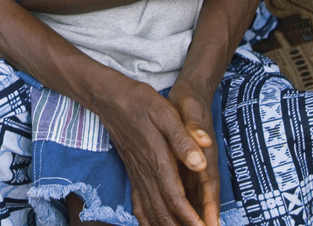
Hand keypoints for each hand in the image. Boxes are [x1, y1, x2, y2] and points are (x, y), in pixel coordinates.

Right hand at [94, 72, 209, 225]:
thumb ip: (183, 139)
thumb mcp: (167, 113)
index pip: (176, 199)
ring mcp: (138, 176)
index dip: (190, 218)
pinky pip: (139, 205)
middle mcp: (147, 173)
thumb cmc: (142, 103)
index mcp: (159, 160)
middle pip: (164, 212)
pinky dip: (147, 220)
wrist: (111, 99)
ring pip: (151, 212)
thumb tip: (201, 163)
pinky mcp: (133, 174)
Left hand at [169, 78, 221, 225]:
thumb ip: (195, 128)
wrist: (191, 95)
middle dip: (202, 218)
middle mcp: (201, 167)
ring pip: (194, 199)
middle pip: (204, 199)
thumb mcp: (191, 112)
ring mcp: (194, 168)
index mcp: (204, 156)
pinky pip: (184, 191)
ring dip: (191, 216)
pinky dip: (182, 207)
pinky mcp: (184, 166)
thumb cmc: (190, 104)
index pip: (210, 186)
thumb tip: (204, 141)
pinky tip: (172, 218)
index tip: (210, 224)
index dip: (210, 206)